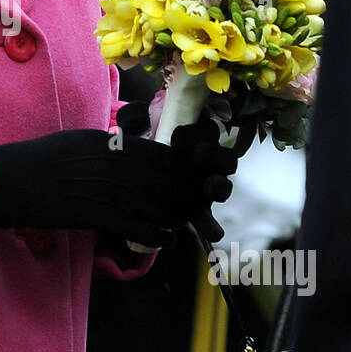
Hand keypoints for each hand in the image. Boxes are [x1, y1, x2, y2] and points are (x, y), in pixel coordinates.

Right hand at [0, 117, 235, 246]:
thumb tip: (130, 150)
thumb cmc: (38, 160)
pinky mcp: (93, 213)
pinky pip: (135, 225)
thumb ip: (107, 145)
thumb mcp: (77, 140)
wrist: (8, 180)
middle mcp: (112, 162)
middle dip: (186, 193)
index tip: (193, 178)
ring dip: (176, 214)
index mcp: (108, 142)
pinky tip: (167, 240)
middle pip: (164, 178)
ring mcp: (103, 188)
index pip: (160, 153)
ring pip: (155, 203)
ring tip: (186, 222)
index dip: (182, 168)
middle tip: (197, 204)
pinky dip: (156, 233)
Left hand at [117, 102, 236, 243]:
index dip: (195, 133)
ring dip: (219, 186)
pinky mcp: (199, 211)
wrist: (132, 182)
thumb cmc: (140, 151)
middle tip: (196, 156)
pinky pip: (210, 219)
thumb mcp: (136, 132)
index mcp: (195, 138)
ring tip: (210, 188)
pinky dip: (211, 226)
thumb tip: (127, 117)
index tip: (176, 138)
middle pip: (223, 156)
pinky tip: (212, 234)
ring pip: (223, 185)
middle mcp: (207, 162)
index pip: (206, 130)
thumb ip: (135, 120)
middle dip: (213, 155)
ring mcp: (206, 187)